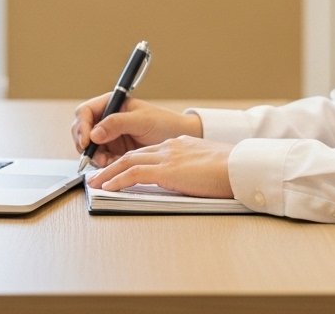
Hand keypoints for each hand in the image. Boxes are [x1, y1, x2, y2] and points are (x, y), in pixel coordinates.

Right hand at [72, 95, 202, 166]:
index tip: (88, 139)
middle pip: (82, 130)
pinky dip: (103, 164)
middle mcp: (107, 120)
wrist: (179, 140)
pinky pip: (101, 159)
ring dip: (94, 156)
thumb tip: (94, 133)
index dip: (83, 125)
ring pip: (89, 148)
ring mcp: (110, 137)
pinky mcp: (115, 152)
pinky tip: (113, 165)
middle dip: (85, 143)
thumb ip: (117, 123)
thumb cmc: (164, 123)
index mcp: (112, 104)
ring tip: (106, 162)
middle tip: (93, 154)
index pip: (85, 112)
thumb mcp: (142, 120)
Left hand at [86, 136, 235, 198]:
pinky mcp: (166, 171)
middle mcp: (169, 147)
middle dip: (113, 165)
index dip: (130, 161)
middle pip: (133, 154)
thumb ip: (193, 166)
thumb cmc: (230, 169)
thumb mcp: (208, 163)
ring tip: (95, 184)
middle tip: (98, 176)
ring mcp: (166, 157)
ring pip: (128, 162)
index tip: (119, 168)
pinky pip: (134, 174)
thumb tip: (190, 177)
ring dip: (108, 174)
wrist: (239, 166)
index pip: (147, 152)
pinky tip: (108, 188)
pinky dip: (118, 180)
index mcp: (178, 145)